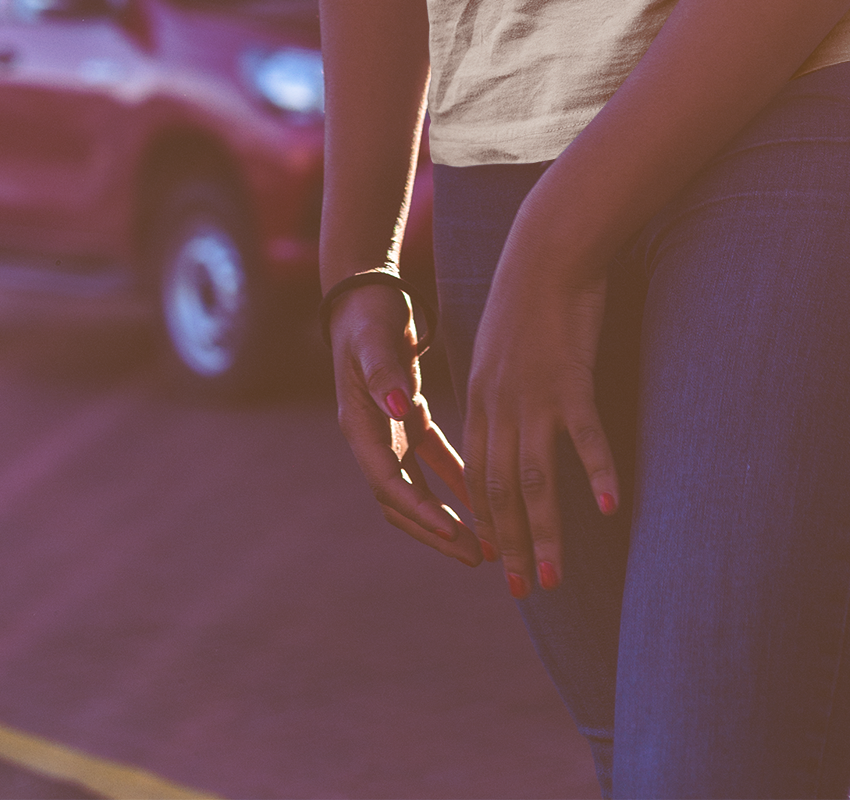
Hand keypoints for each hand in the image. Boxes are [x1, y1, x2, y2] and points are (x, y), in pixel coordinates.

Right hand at [330, 279, 484, 566]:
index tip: (455, 533)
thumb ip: (383, 372)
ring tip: (487, 544)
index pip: (390, 485)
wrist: (364, 293)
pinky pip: (436, 462)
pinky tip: (488, 496)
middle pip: (403, 503)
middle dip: (438, 533)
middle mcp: (373, 438)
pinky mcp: (410, 420)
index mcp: (361, 427)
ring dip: (451, 516)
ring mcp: (390, 433)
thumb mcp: (374, 340)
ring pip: (420, 491)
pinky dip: (459, 480)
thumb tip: (396, 406)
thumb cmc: (369, 315)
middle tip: (479, 556)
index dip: (421, 512)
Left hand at [463, 237, 619, 599]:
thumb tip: (510, 420)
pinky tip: (607, 507)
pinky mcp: (571, 378)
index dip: (487, 522)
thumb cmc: (531, 294)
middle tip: (524, 590)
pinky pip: (583, 437)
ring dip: (546, 533)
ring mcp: (534, 395)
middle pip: (501, 491)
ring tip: (554, 577)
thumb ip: (500, 387)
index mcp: (480, 398)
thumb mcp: (500, 346)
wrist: (548, 247)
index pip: (478, 476)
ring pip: (535, 479)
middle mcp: (500, 405)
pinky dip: (596, 473)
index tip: (497, 560)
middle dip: (512, 546)